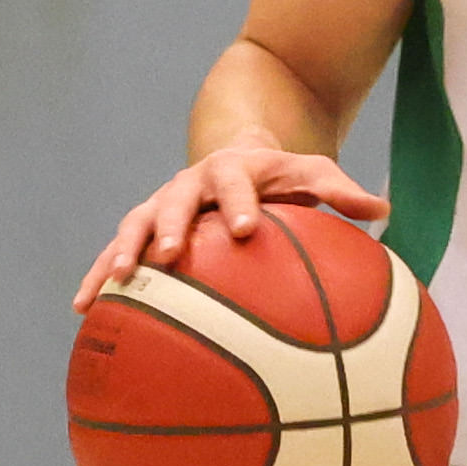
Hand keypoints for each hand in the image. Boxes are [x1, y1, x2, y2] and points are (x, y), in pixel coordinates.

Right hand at [74, 141, 384, 307]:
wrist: (235, 155)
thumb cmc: (280, 177)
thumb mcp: (313, 174)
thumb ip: (341, 192)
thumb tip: (383, 211)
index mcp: (231, 171)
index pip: (235, 183)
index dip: (239, 203)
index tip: (245, 229)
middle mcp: (189, 185)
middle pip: (174, 202)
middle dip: (169, 226)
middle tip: (168, 255)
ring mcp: (160, 206)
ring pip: (133, 227)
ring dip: (121, 254)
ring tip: (109, 286)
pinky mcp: (143, 229)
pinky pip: (118, 253)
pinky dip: (99, 276)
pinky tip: (83, 310)